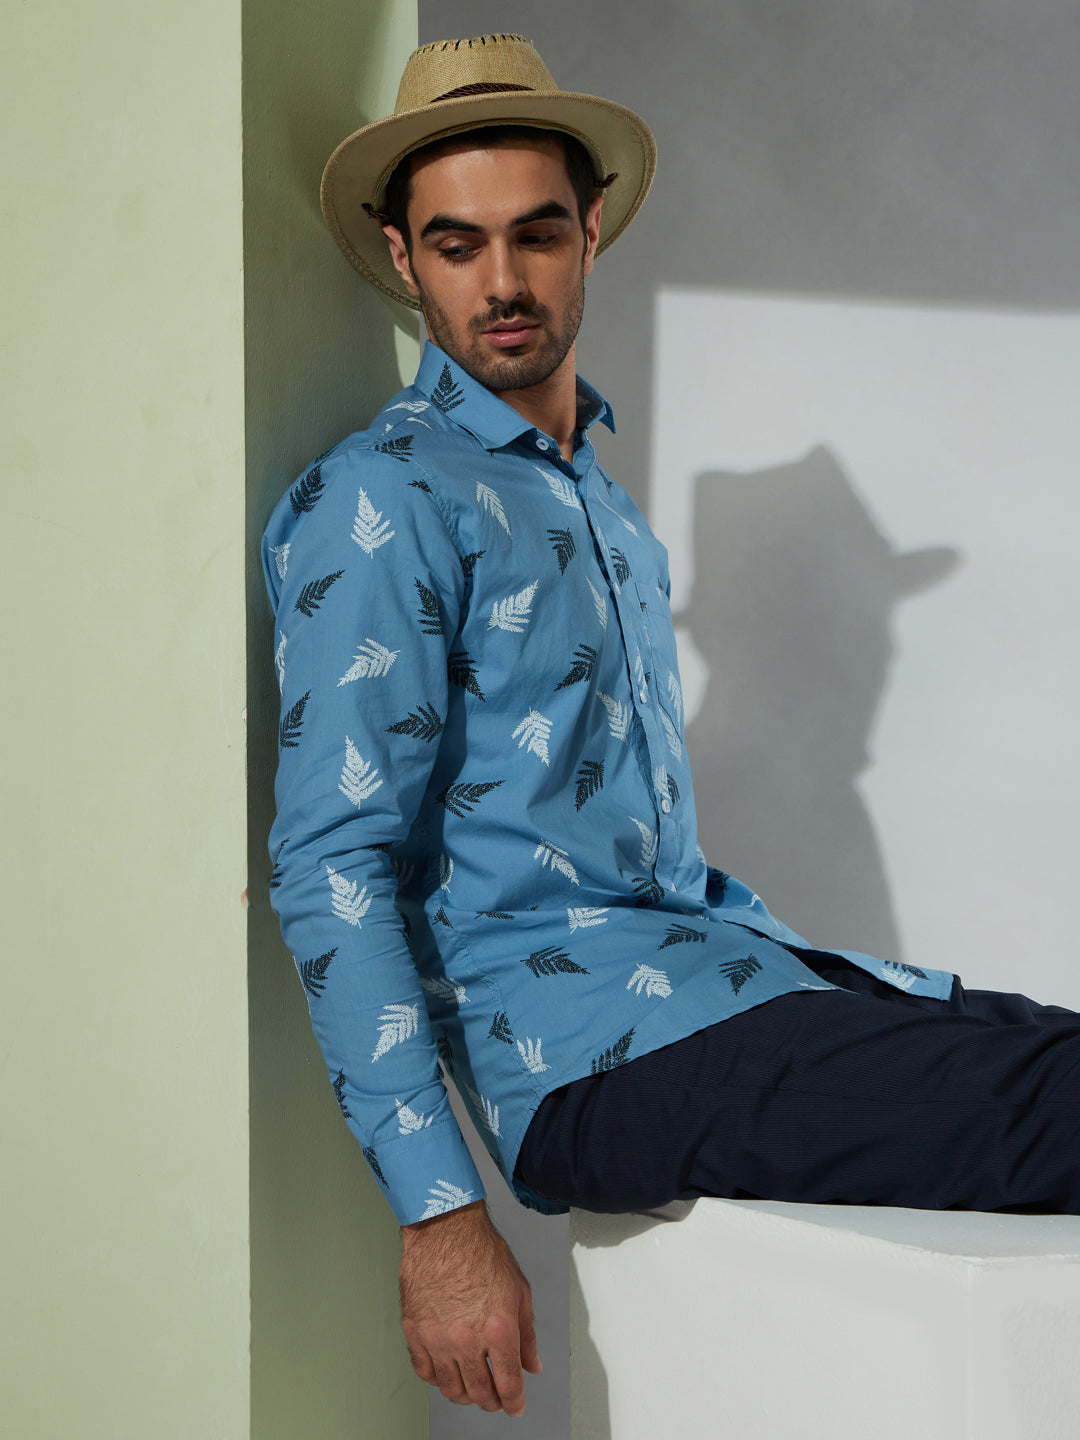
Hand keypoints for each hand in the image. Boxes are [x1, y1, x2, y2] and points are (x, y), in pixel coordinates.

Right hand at [399, 1199, 541, 1414]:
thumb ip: (527, 1334)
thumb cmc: (481, 1251)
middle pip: (479, 1393)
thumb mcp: (519, 1290)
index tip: (515, 1406)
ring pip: (451, 1388)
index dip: (514, 1403)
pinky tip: (448, 1370)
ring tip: (473, 1385)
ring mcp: (437, 1338)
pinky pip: (425, 1372)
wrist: (445, 1227)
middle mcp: (466, 1339)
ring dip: (465, 1394)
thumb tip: (531, 1365)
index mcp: (498, 1329)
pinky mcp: (415, 1331)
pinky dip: (438, 1379)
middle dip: (492, 1402)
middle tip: (496, 1396)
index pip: (508, 1385)